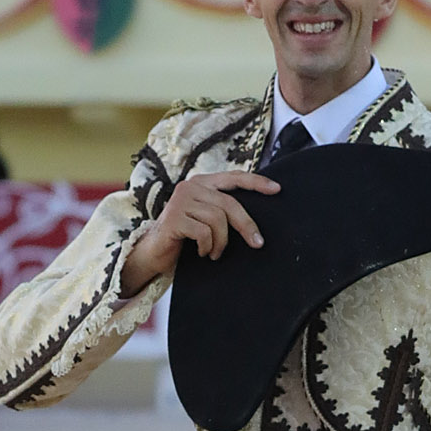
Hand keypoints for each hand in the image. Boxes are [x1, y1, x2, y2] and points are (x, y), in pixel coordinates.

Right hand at [120, 170, 280, 294]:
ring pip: (217, 220)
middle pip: (229, 203)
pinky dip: (207, 247)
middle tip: (257, 243)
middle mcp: (190, 187)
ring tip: (215, 253)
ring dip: (221, 243)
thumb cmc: (184, 237)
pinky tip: (202, 252)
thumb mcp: (205, 218)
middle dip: (246, 225)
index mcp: (201, 183)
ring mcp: (180, 201)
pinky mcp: (174, 218)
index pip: (233, 177)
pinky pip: (203, 233)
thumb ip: (222, 210)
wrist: (154, 252)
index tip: (276, 189)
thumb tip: (252, 219)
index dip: (256, 182)